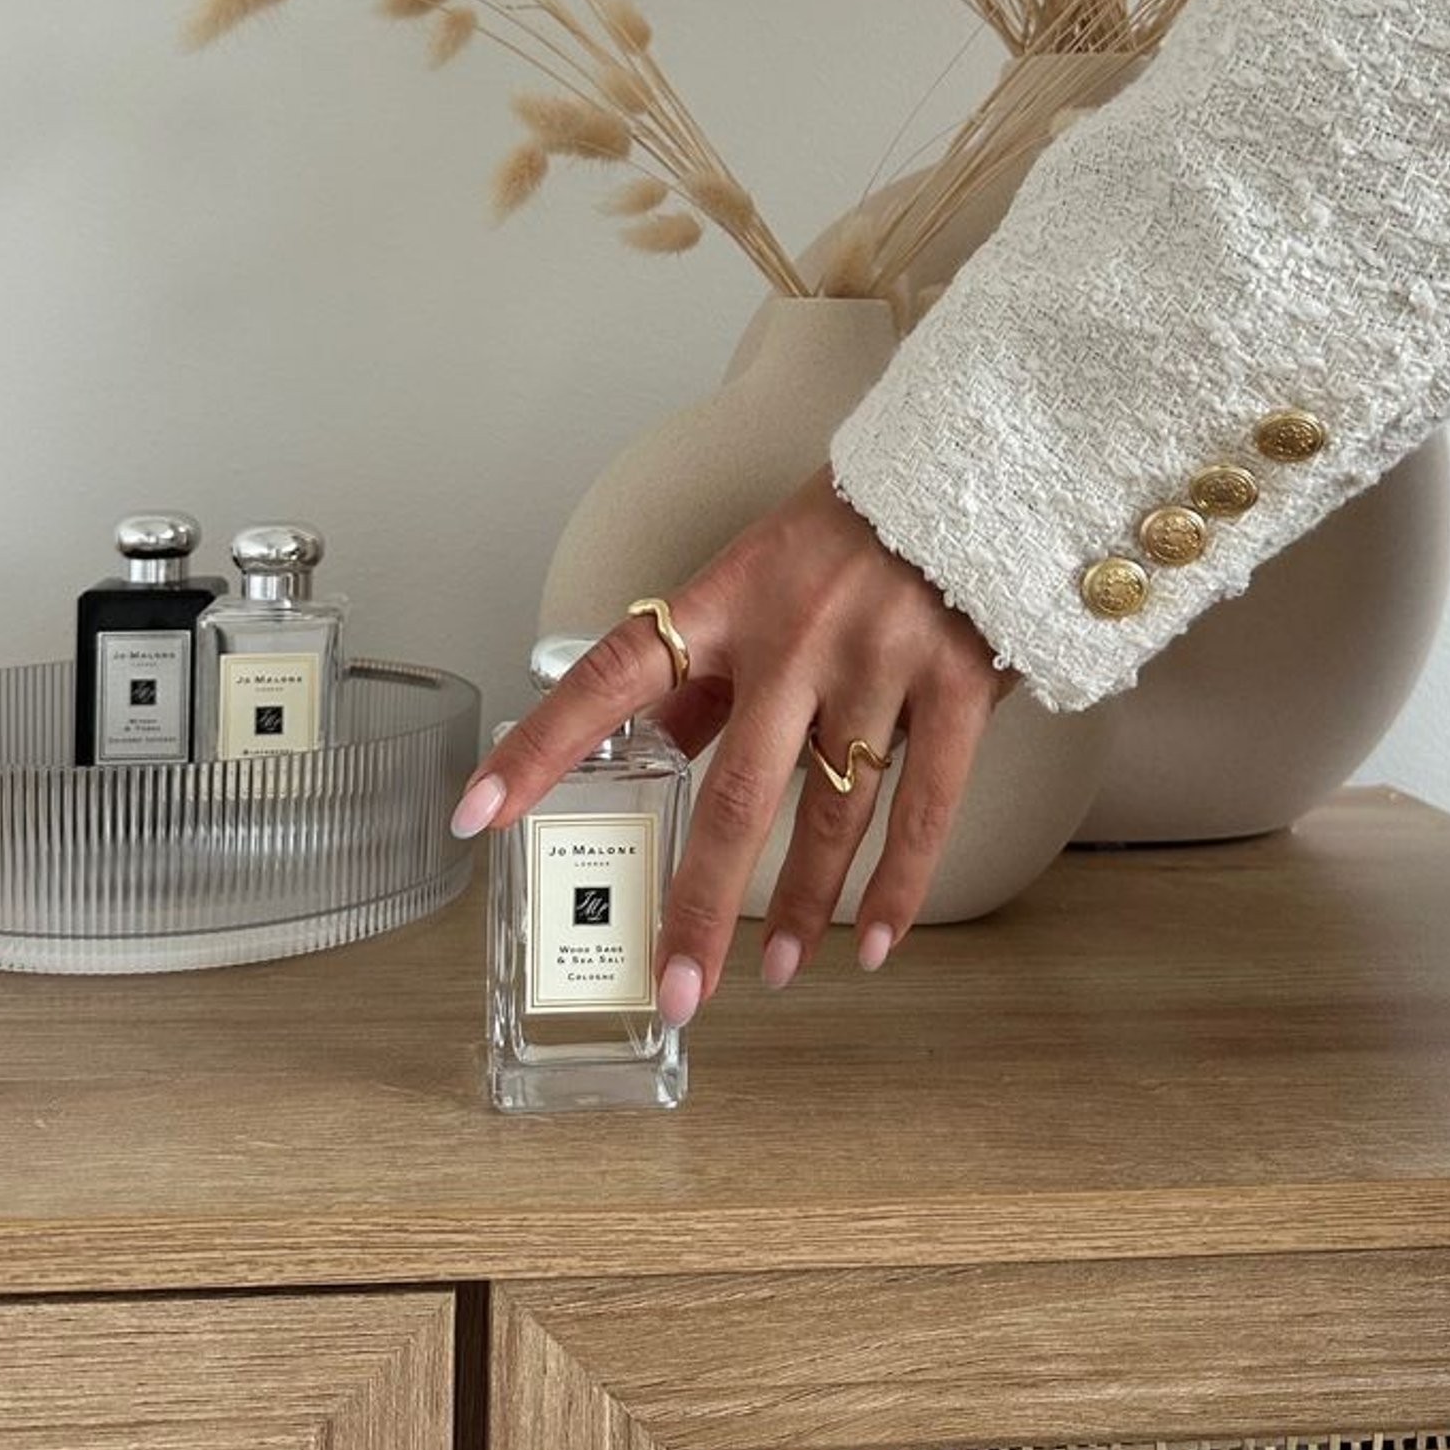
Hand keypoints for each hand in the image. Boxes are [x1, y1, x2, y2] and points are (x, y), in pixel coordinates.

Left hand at [451, 463, 1015, 1025]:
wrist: (972, 464)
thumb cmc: (846, 532)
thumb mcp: (754, 580)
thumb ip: (707, 673)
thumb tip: (655, 749)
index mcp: (723, 600)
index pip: (611, 677)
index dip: (541, 748)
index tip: (478, 815)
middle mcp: (793, 634)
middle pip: (734, 791)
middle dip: (700, 901)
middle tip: (676, 986)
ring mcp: (879, 659)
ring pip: (830, 811)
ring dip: (802, 906)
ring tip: (778, 970)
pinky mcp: (957, 680)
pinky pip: (923, 805)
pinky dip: (899, 886)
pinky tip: (875, 942)